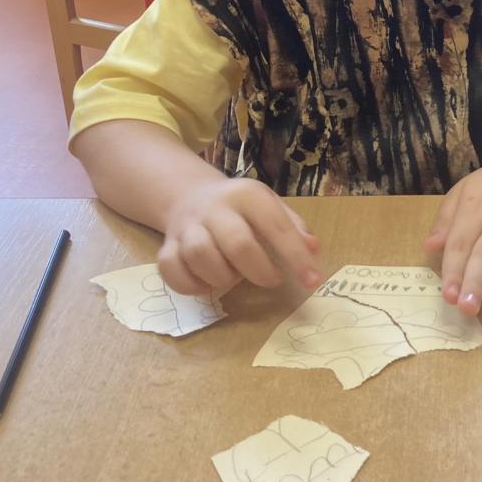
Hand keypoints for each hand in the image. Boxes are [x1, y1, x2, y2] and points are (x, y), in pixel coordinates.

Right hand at [158, 176, 321, 295]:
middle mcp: (215, 208)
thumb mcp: (270, 206)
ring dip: (223, 277)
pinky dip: (192, 286)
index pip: (276, 226)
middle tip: (271, 279)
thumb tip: (314, 249)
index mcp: (247, 195)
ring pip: (201, 257)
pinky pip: (173, 271)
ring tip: (235, 276)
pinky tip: (208, 283)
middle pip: (237, 244)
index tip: (312, 281)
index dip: (297, 256)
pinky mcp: (167, 247)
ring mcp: (187, 227)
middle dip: (259, 271)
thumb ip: (294, 227)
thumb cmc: (241, 208)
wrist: (190, 195)